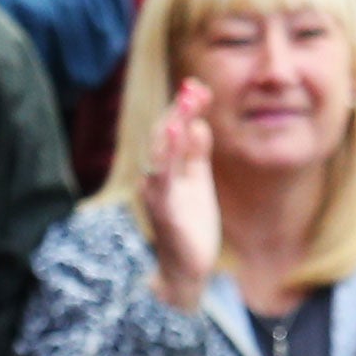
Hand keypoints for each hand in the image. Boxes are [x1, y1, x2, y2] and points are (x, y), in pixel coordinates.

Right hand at [143, 78, 219, 311]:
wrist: (186, 269)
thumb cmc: (190, 226)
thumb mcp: (197, 183)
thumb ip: (196, 155)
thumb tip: (200, 124)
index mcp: (167, 169)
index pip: (172, 131)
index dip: (184, 108)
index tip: (198, 86)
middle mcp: (155, 176)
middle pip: (163, 135)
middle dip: (179, 110)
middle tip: (195, 87)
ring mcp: (156, 191)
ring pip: (160, 152)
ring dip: (173, 124)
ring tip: (186, 102)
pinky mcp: (164, 208)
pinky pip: (163, 177)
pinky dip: (167, 154)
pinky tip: (175, 133)